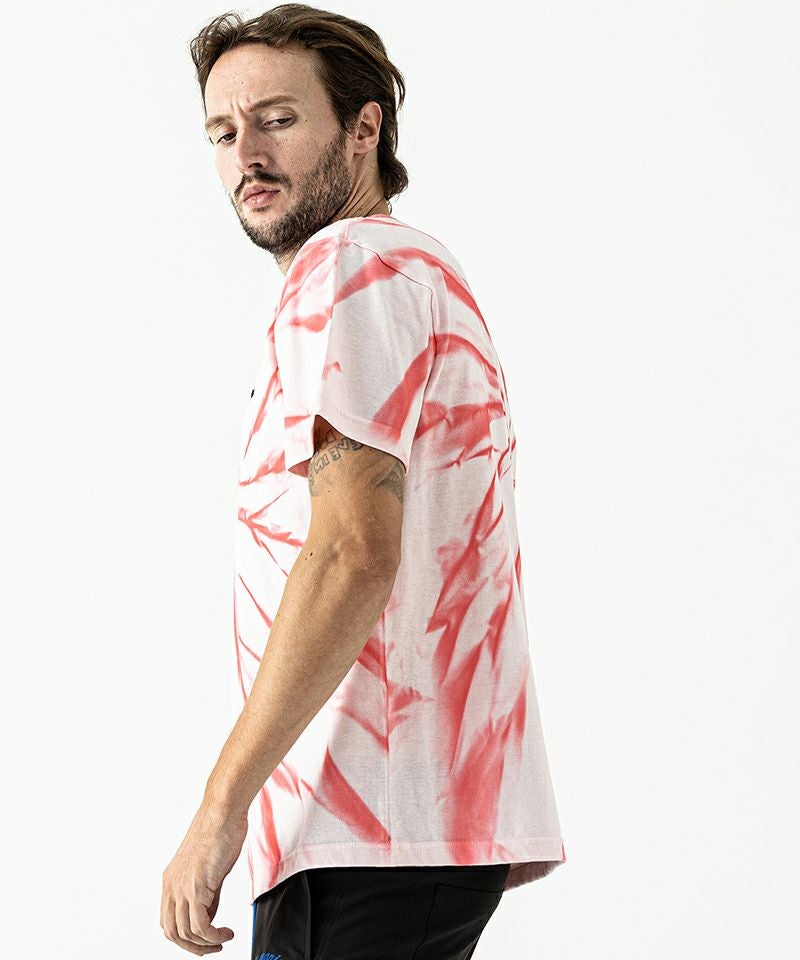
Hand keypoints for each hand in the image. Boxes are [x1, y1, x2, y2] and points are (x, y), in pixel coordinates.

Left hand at [160, 799, 247, 954]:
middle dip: (193, 947)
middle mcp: (172, 885)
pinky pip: (200, 925)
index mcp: (171, 880)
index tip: (203, 940)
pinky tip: (224, 933)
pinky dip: (213, 936)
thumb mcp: (209, 869)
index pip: (168, 921)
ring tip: (222, 940)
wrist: (222, 812)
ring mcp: (183, 886)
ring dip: (206, 944)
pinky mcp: (197, 886)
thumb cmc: (219, 830)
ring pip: (185, 932)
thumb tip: (210, 916)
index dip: (184, 937)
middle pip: (172, 932)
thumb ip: (207, 894)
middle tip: (213, 947)